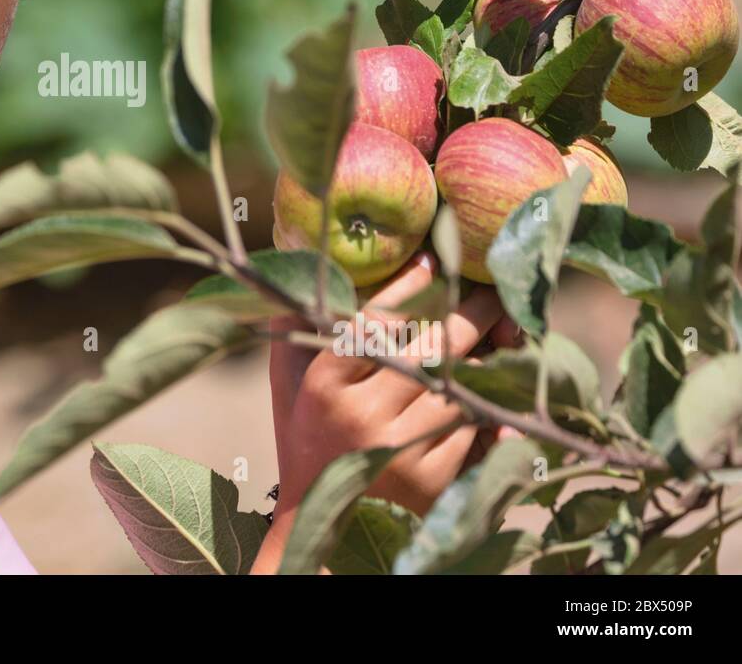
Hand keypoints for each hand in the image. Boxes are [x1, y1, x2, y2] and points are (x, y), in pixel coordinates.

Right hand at [267, 250, 521, 522]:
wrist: (318, 522)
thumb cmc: (306, 437)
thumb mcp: (290, 383)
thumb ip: (298, 330)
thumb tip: (309, 268)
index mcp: (325, 385)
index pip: (377, 320)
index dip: (410, 287)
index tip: (431, 262)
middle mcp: (361, 416)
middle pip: (432, 348)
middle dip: (470, 312)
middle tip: (489, 293)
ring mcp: (399, 451)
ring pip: (459, 386)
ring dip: (481, 362)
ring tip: (495, 340)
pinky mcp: (432, 484)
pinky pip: (473, 429)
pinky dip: (482, 409)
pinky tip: (483, 395)